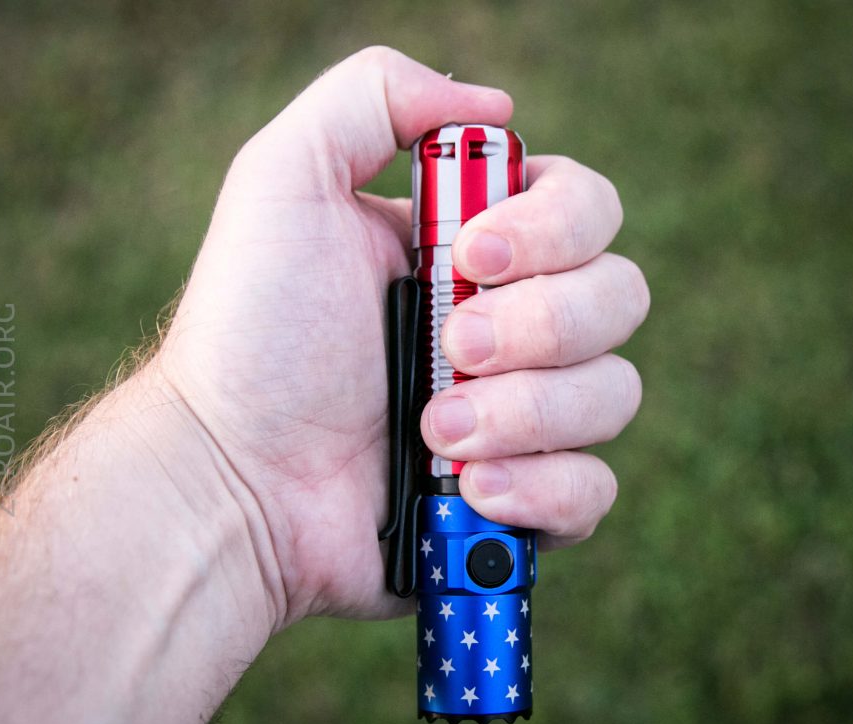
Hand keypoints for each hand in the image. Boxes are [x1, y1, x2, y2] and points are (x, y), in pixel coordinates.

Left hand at [157, 46, 648, 624]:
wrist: (232, 474)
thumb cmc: (253, 331)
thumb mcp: (287, 179)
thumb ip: (375, 98)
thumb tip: (496, 107)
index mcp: (480, 247)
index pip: (590, 208)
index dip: (556, 228)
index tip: (472, 253)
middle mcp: (517, 325)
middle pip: (621, 296)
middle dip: (539, 325)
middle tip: (450, 346)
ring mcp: (525, 416)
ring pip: (615, 394)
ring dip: (525, 413)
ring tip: (432, 433)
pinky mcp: (521, 496)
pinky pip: (594, 490)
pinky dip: (542, 490)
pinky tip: (469, 490)